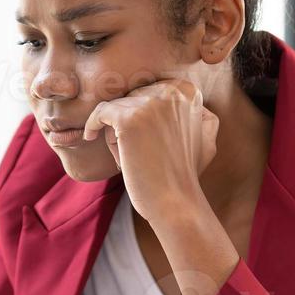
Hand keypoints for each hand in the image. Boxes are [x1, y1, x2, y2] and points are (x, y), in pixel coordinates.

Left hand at [82, 78, 217, 224]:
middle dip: (129, 124)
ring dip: (115, 133)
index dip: (143, 116)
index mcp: (187, 92)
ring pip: (116, 108)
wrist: (175, 203)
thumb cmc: (184, 173)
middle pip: (132, 98)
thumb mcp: (204, 136)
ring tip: (128, 158)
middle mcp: (171, 91)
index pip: (148, 91)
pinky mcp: (129, 119)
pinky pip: (101, 112)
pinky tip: (90, 136)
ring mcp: (150, 104)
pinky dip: (92, 124)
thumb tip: (176, 92)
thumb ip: (196, 111)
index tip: (146, 140)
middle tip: (138, 153)